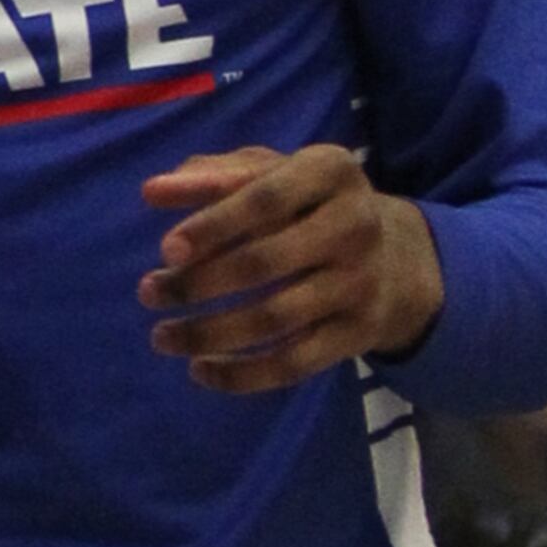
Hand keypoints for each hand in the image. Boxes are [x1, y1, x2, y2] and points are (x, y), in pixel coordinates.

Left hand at [139, 145, 446, 392]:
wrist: (398, 256)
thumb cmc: (307, 203)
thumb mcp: (269, 173)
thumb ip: (210, 176)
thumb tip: (153, 191)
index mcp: (330, 171)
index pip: (264, 199)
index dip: (212, 226)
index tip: (165, 252)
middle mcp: (355, 225)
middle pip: (264, 263)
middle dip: (197, 283)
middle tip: (148, 292)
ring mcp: (361, 282)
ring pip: (274, 319)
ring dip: (209, 332)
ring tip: (162, 336)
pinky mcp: (361, 333)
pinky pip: (296, 363)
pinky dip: (243, 375)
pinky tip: (200, 371)